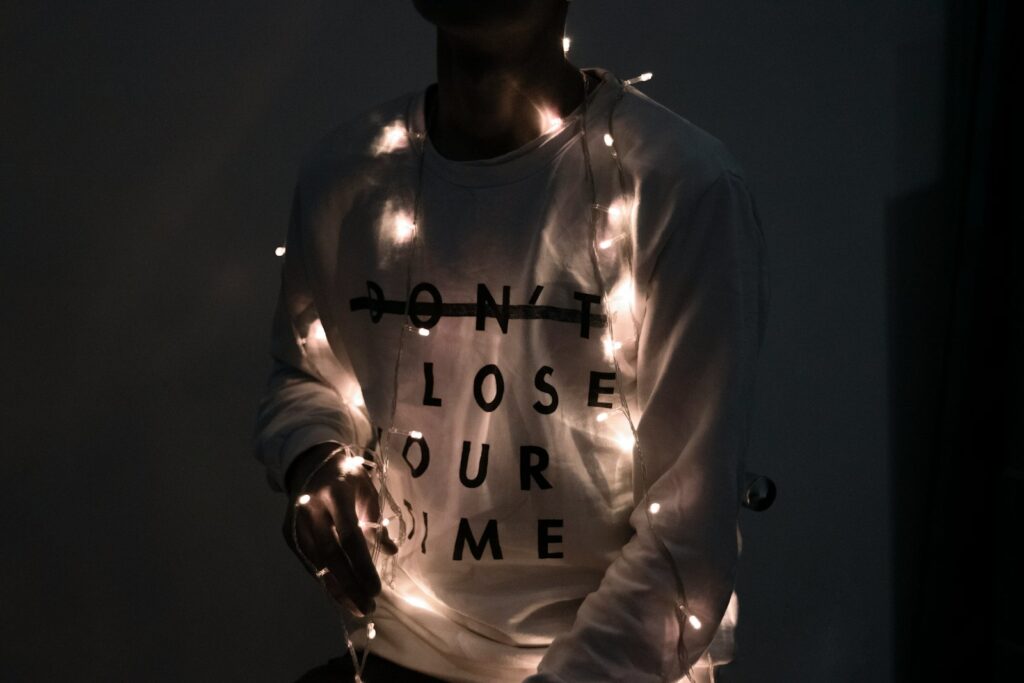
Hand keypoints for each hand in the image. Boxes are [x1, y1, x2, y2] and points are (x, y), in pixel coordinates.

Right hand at [282, 444, 397, 615]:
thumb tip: (390, 551)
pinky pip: (308, 561)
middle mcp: (312, 508)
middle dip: (350, 585)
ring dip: (336, 589)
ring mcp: (296, 521)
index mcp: (336, 494)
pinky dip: (324, 578)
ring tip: (355, 608)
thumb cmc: (346, 478)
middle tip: (367, 608)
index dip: (362, 566)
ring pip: (316, 562)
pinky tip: (339, 594)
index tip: (376, 591)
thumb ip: (376, 521)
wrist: (309, 463)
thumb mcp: (367, 491)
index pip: (350, 537)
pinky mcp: (287, 531)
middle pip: (331, 555)